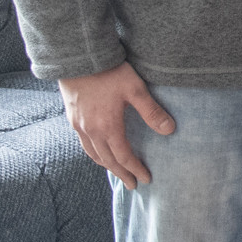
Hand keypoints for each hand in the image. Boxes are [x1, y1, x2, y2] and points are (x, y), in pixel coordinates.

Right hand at [58, 63, 173, 188]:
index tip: (145, 179)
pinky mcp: (72, 117)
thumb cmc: (109, 72)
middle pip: (107, 160)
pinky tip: (99, 150)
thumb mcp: (135, 89)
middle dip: (121, 173)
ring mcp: (78, 125)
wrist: (78, 57)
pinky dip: (94, 153)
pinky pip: (83, 144)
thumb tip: (170, 130)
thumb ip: (152, 111)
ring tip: (117, 172)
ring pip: (93, 154)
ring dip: (106, 165)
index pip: (123, 156)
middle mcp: (90, 131)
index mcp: (107, 127)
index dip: (135, 169)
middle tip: (132, 184)